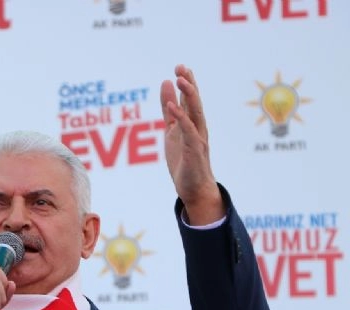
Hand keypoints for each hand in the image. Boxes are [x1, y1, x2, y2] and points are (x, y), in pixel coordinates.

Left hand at [160, 65, 224, 224]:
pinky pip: (187, 131)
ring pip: (195, 113)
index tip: (180, 67)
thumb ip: (169, 111)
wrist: (193, 189)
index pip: (190, 100)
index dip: (186, 83)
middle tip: (181, 67)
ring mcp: (197, 138)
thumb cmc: (184, 161)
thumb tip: (166, 84)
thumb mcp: (172, 131)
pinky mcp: (194, 150)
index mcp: (192, 124)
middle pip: (194, 102)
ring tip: (180, 80)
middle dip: (188, 84)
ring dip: (188, 96)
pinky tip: (173, 107)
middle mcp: (197, 128)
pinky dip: (181, 118)